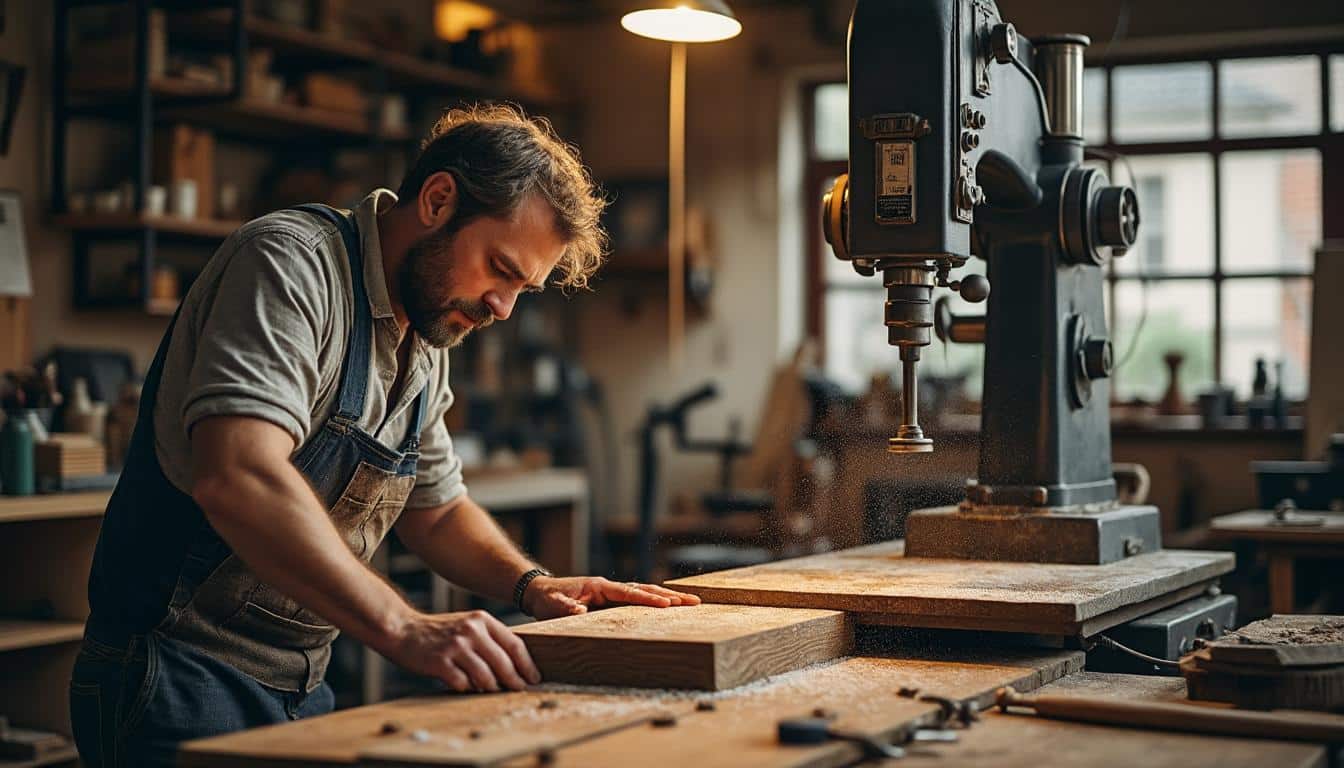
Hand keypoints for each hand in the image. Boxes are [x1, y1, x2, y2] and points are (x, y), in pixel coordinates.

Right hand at [385, 610, 540, 692]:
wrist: (403, 630)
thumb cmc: (439, 632)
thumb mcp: (467, 625)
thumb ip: (489, 639)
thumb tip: (515, 665)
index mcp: (482, 620)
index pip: (514, 644)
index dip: (527, 664)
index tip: (534, 678)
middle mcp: (471, 631)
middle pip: (504, 662)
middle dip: (515, 680)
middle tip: (519, 690)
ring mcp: (455, 646)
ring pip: (486, 676)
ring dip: (491, 688)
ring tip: (492, 691)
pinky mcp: (440, 661)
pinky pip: (463, 683)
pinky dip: (468, 688)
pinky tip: (466, 687)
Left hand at [522, 576, 701, 619]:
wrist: (540, 591)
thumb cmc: (546, 599)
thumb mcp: (551, 605)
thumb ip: (565, 607)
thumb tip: (581, 610)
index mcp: (599, 586)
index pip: (628, 593)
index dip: (648, 600)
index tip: (668, 605)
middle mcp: (609, 586)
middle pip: (645, 589)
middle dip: (670, 595)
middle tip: (694, 601)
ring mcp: (612, 591)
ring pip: (645, 592)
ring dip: (668, 596)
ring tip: (691, 602)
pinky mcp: (612, 599)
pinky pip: (638, 598)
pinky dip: (656, 600)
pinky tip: (671, 606)